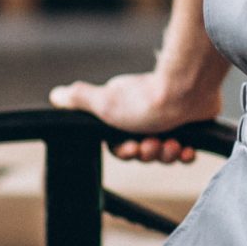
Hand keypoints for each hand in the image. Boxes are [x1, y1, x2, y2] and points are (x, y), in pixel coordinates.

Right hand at [49, 70, 219, 162]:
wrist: (186, 91)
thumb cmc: (144, 100)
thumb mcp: (103, 102)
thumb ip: (78, 99)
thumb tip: (56, 95)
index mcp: (125, 113)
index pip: (118, 145)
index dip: (125, 151)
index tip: (133, 148)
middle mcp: (145, 117)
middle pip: (142, 151)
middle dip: (148, 154)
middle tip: (153, 145)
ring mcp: (169, 121)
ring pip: (163, 153)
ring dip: (166, 154)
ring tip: (172, 143)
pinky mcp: (190, 125)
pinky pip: (186, 148)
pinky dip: (186, 153)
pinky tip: (188, 149)